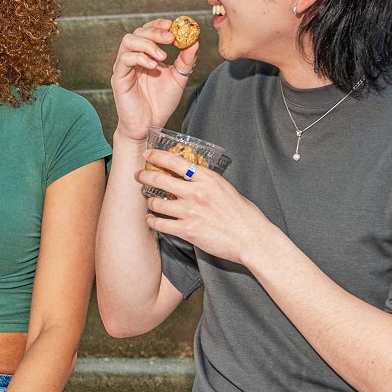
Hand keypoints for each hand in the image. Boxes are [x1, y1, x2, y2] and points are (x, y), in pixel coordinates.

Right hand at [111, 19, 199, 141]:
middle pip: (137, 32)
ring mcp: (124, 67)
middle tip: (171, 38)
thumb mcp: (178, 79)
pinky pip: (125, 59)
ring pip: (128, 41)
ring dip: (147, 43)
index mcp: (146, 55)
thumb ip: (185, 61)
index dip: (159, 25)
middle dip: (155, 31)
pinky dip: (140, 58)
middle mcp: (133, 58)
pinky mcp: (119, 78)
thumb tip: (194, 42)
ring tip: (162, 56)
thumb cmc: (161, 103)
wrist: (149, 125)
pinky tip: (153, 66)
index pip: (148, 31)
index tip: (174, 25)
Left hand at [139, 148, 272, 265]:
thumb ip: (206, 182)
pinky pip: (160, 224)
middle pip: (160, 179)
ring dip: (150, 202)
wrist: (252, 239)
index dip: (158, 155)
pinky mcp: (187, 230)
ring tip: (151, 202)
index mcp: (208, 178)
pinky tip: (152, 220)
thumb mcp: (226, 188)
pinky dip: (152, 221)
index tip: (148, 153)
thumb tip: (190, 177)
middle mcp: (196, 192)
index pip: (176, 161)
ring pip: (156, 202)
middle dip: (144, 176)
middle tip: (138, 175)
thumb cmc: (244, 215)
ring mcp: (190, 211)